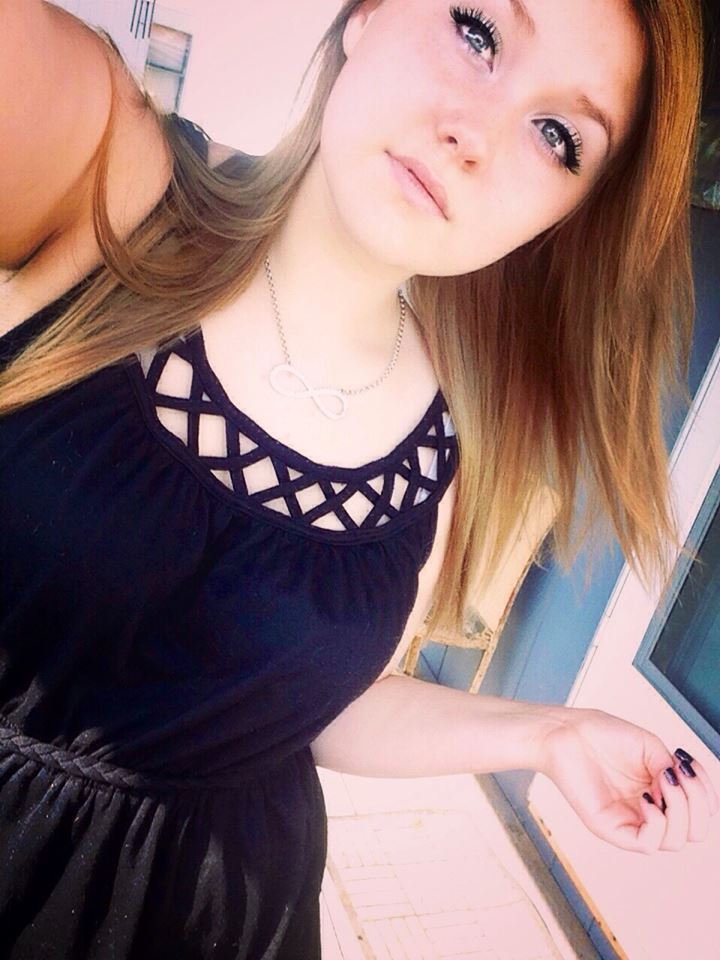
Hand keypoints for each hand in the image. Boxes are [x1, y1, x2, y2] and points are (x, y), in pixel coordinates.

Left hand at [537, 706, 719, 852]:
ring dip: (679, 808)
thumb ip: (673, 771)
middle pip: (693, 831)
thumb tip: (684, 790)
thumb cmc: (602, 735)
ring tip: (660, 779)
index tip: (687, 762)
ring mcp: (630, 821)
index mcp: (660, 792)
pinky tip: (647, 797)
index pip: (699, 810)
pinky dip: (657, 822)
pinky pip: (648, 844)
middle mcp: (649, 811)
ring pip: (675, 841)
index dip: (705, 792)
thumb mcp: (650, 748)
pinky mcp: (611, 829)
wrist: (567, 732)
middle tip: (677, 775)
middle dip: (697, 803)